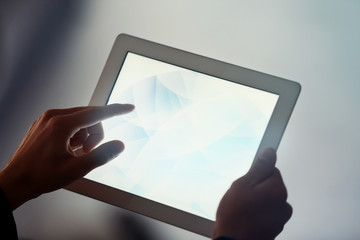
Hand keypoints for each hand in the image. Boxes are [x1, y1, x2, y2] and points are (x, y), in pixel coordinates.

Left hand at [0, 104, 133, 209]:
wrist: (16, 181)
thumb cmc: (41, 176)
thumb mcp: (76, 169)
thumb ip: (101, 155)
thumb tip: (119, 145)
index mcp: (61, 125)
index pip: (96, 113)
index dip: (115, 111)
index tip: (128, 108)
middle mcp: (53, 116)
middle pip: (89, 116)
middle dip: (96, 134)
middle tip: (88, 152)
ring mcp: (47, 119)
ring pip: (79, 120)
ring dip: (85, 135)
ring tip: (76, 153)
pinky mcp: (44, 124)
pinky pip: (68, 122)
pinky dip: (75, 134)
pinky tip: (68, 149)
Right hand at [213, 148, 291, 239]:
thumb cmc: (235, 216)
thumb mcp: (243, 184)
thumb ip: (259, 167)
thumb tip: (270, 152)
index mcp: (278, 190)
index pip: (272, 171)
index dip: (256, 175)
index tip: (247, 182)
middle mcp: (284, 205)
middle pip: (271, 187)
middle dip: (257, 189)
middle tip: (242, 197)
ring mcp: (280, 219)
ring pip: (268, 201)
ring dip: (258, 202)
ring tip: (242, 209)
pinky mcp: (274, 229)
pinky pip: (267, 214)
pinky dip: (259, 214)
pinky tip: (246, 217)